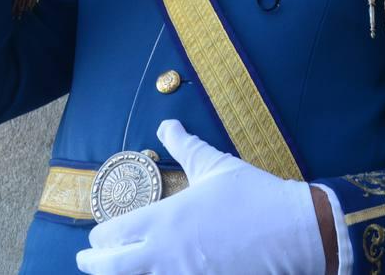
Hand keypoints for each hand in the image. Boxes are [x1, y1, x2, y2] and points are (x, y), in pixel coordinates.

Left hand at [76, 120, 327, 274]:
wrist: (294, 232)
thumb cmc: (253, 195)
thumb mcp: (216, 165)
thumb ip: (185, 145)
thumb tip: (166, 124)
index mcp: (162, 221)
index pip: (108, 236)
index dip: (99, 237)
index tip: (100, 236)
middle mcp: (162, 256)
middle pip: (107, 268)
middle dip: (94, 263)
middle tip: (91, 260)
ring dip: (124, 274)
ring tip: (125, 269)